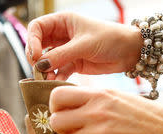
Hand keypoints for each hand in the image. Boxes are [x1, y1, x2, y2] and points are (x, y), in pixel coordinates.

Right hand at [26, 12, 141, 80]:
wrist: (129, 52)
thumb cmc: (110, 39)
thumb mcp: (84, 45)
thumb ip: (61, 55)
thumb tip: (40, 65)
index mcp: (63, 21)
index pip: (37, 28)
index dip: (32, 41)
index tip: (36, 56)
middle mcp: (61, 35)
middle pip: (38, 45)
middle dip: (36, 58)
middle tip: (39, 70)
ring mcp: (66, 50)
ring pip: (46, 60)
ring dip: (44, 70)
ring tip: (46, 79)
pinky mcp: (72, 64)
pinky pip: (57, 71)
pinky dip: (55, 77)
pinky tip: (55, 82)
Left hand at [49, 86, 162, 133]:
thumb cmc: (149, 118)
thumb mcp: (120, 98)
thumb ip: (95, 101)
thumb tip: (69, 108)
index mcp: (99, 95)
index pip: (57, 96)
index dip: (56, 107)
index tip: (64, 114)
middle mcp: (96, 113)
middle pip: (56, 122)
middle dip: (64, 130)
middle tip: (78, 132)